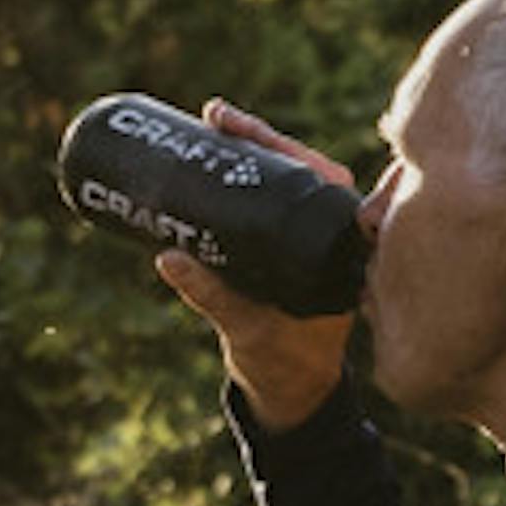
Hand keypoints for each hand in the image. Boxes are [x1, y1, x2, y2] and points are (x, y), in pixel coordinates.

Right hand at [155, 97, 358, 428]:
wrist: (290, 389)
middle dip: (257, 136)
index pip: (316, 174)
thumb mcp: (247, 329)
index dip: (278, 144)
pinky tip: (219, 152)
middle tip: (213, 116)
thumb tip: (167, 257)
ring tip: (212, 122)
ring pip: (285, 178)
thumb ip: (211, 296)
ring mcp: (308, 238)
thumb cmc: (284, 363)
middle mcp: (330, 233)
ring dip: (252, 149)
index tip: (235, 127)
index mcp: (339, 245)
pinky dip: (248, 174)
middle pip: (298, 165)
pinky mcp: (287, 245)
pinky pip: (272, 197)